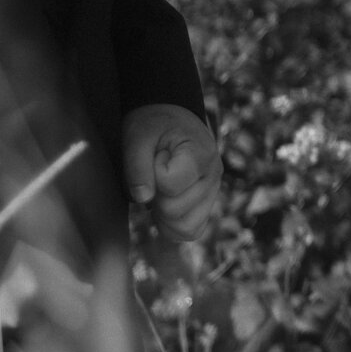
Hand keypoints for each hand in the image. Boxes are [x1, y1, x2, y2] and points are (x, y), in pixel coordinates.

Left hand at [123, 104, 220, 242]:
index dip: (152, 174)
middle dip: (155, 196)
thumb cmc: (154, 125)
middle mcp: (214, 176)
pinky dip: (172, 226)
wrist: (173, 119)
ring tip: (159, 191)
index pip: (169, 185)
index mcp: (201, 154)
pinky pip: (190, 231)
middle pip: (174, 211)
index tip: (156, 156)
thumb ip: (137, 165)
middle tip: (155, 172)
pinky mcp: (207, 205)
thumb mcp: (138, 135)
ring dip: (163, 216)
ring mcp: (213, 193)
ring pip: (185, 229)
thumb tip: (142, 199)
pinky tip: (163, 205)